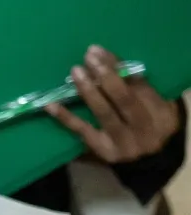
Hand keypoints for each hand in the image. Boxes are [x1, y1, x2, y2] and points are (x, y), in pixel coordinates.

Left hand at [45, 45, 184, 164]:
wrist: (149, 162)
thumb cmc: (149, 124)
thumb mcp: (154, 105)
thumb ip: (140, 88)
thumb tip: (111, 62)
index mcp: (163, 112)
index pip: (139, 85)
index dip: (119, 67)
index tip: (101, 52)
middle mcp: (146, 128)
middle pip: (124, 98)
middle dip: (106, 75)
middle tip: (89, 57)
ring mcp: (125, 142)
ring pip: (104, 112)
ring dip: (88, 90)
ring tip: (76, 71)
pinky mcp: (104, 152)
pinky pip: (83, 131)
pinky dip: (66, 117)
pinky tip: (51, 104)